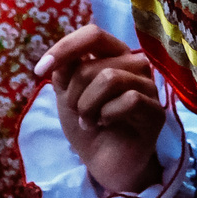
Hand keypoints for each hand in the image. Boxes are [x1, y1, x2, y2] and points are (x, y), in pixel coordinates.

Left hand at [35, 23, 166, 194]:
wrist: (103, 162)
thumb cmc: (88, 124)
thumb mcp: (67, 94)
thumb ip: (64, 70)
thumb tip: (61, 58)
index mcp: (114, 55)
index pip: (92, 34)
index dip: (64, 48)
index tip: (40, 70)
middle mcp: (135, 65)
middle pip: (95, 63)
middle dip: (75, 92)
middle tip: (77, 112)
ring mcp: (148, 87)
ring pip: (110, 79)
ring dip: (88, 106)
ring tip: (89, 121)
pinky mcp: (156, 111)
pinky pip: (129, 100)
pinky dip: (107, 115)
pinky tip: (106, 126)